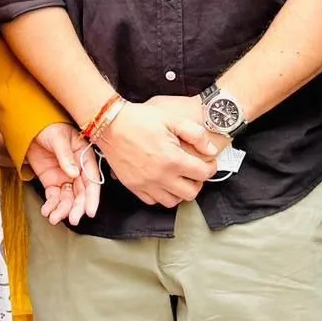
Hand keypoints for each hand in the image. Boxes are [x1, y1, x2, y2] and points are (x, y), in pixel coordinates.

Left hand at [25, 121, 101, 225]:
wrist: (31, 127)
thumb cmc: (50, 126)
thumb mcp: (58, 138)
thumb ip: (65, 155)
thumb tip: (73, 173)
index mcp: (84, 157)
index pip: (91, 180)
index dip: (92, 196)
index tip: (90, 211)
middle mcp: (77, 170)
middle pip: (81, 193)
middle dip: (77, 208)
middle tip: (73, 219)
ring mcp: (64, 177)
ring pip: (67, 198)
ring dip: (63, 210)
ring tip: (54, 218)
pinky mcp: (51, 182)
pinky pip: (53, 197)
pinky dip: (51, 205)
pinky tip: (47, 211)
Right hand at [97, 96, 220, 206]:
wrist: (110, 123)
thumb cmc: (140, 119)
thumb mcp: (171, 118)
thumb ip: (195, 134)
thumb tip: (210, 150)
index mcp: (173, 159)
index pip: (203, 174)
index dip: (211, 168)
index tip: (208, 163)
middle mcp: (161, 176)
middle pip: (191, 193)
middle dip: (197, 182)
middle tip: (193, 171)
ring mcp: (146, 184)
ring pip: (172, 201)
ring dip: (179, 191)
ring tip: (178, 178)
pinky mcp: (133, 186)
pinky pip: (152, 201)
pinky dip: (160, 195)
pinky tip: (161, 182)